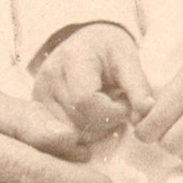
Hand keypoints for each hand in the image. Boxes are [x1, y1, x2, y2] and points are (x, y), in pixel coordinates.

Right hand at [32, 22, 153, 146]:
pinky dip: (80, 138)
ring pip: (68, 134)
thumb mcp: (128, 60)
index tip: (123, 102)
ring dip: (93, 132)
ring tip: (102, 109)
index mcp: (72, 58)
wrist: (86, 43)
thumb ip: (139, 88)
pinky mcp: (36, 110)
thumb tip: (146, 115)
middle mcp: (48, 77)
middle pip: (77, 121)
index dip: (110, 111)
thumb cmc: (109, 50)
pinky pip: (58, 139)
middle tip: (115, 105)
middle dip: (105, 123)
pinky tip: (90, 123)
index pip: (85, 100)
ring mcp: (38, 95)